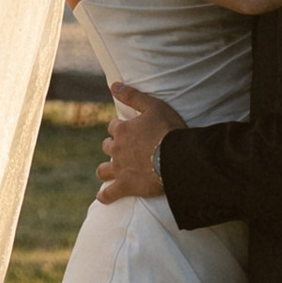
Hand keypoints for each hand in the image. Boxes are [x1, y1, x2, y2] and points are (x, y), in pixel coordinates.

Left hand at [98, 81, 181, 202]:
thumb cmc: (169, 130)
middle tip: (124, 151)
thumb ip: (133, 96)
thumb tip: (113, 85)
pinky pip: (109, 194)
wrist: (177, 158)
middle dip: (113, 147)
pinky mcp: (125, 186)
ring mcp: (119, 169)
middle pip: (107, 147)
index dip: (120, 129)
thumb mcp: (154, 106)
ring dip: (105, 170)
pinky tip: (104, 197)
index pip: (113, 127)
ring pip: (103, 170)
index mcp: (122, 130)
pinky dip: (105, 196)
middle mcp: (117, 149)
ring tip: (110, 172)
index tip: (128, 131)